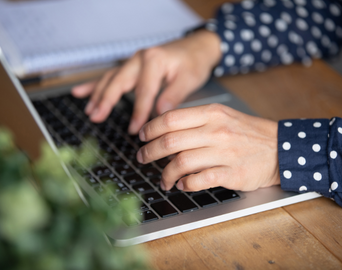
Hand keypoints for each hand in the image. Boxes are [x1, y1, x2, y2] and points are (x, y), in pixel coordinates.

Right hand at [71, 30, 220, 133]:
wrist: (197, 47)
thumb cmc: (194, 62)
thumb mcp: (189, 79)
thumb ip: (173, 96)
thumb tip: (159, 114)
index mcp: (154, 60)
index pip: (144, 91)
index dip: (139, 112)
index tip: (135, 130)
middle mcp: (140, 58)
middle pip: (119, 81)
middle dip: (106, 101)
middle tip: (96, 117)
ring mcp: (134, 61)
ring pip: (111, 78)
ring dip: (98, 94)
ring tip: (89, 111)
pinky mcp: (132, 66)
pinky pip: (111, 75)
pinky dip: (95, 84)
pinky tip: (81, 92)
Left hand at [136, 104, 279, 191]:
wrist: (280, 148)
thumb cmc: (248, 133)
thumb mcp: (224, 116)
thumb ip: (196, 121)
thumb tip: (166, 131)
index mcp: (212, 114)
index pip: (171, 119)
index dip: (151, 129)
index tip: (142, 137)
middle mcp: (216, 131)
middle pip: (170, 141)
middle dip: (149, 152)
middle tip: (142, 158)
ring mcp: (224, 153)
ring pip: (181, 162)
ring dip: (165, 173)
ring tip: (163, 179)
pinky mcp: (232, 173)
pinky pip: (199, 180)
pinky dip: (186, 184)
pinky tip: (182, 184)